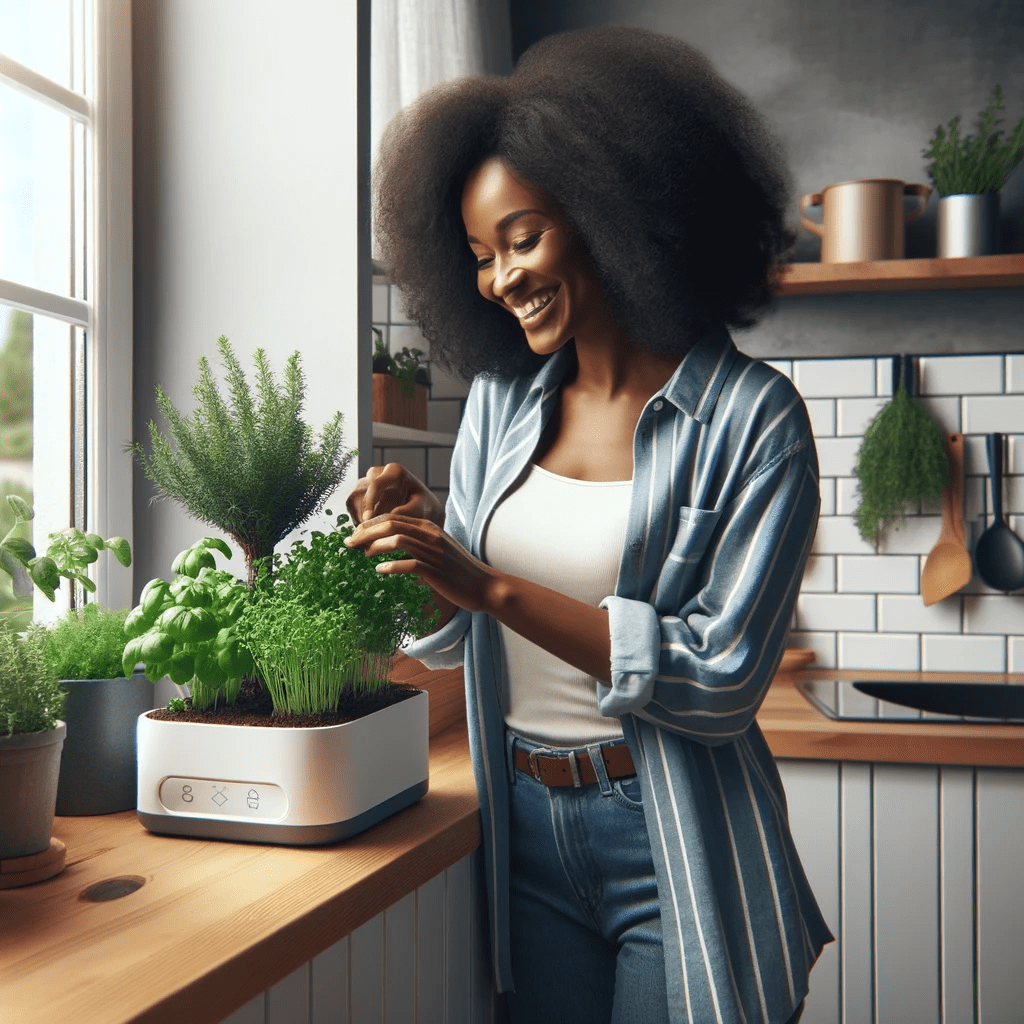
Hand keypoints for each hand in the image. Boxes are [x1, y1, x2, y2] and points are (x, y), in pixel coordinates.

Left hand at [343, 513, 497, 614]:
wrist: (485, 586)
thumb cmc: (459, 570)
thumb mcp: (438, 549)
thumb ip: (417, 543)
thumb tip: (389, 546)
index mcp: (429, 527)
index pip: (393, 517)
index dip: (369, 523)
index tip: (353, 534)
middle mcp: (431, 535)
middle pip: (391, 524)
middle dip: (365, 532)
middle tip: (349, 543)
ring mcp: (434, 553)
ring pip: (398, 540)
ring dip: (375, 547)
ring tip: (363, 555)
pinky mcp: (437, 571)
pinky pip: (410, 565)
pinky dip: (392, 566)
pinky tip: (380, 571)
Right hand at [345, 463, 443, 526]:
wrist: (423, 510)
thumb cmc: (424, 509)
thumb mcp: (419, 511)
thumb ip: (402, 514)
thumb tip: (383, 522)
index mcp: (394, 471)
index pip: (375, 484)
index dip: (369, 502)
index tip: (367, 519)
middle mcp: (378, 473)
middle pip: (360, 492)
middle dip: (361, 514)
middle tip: (366, 534)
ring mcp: (368, 482)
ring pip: (353, 500)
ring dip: (358, 519)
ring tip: (368, 536)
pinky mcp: (361, 494)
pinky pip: (352, 507)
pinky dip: (358, 520)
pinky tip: (368, 532)